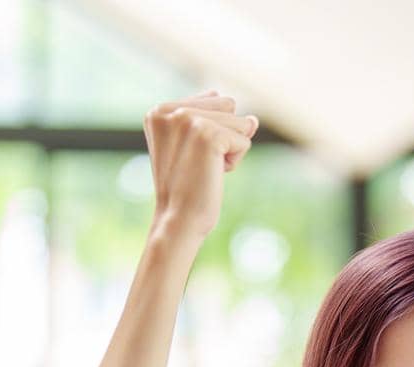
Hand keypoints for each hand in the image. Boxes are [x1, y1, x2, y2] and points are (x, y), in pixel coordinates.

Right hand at [144, 89, 258, 241]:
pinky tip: (212, 174)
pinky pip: (244, 140)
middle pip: (227, 105)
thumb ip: (220, 122)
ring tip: (204, 168)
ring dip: (229, 149)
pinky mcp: (209, 134)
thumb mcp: (195, 146)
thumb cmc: (186, 188)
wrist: (177, 220)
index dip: (210, 131)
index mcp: (160, 110)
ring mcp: (188, 120)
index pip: (212, 98)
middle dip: (223, 135)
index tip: (187, 156)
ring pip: (239, 121)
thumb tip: (254, 120)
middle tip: (198, 163)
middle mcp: (170, 110)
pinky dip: (234, 162)